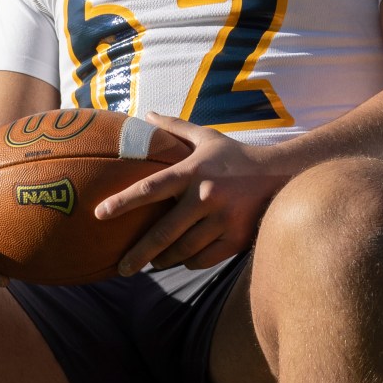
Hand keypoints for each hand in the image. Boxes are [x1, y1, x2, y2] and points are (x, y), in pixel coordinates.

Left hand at [96, 112, 291, 274]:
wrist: (283, 175)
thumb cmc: (236, 156)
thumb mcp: (207, 138)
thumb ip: (175, 127)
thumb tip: (145, 114)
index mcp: (193, 171)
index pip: (151, 188)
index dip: (123, 202)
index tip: (99, 214)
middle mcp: (206, 196)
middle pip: (164, 233)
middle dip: (139, 253)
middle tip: (121, 268)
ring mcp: (223, 220)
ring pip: (183, 251)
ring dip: (164, 260)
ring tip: (153, 262)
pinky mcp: (236, 239)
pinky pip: (203, 259)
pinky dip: (189, 262)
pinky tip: (182, 259)